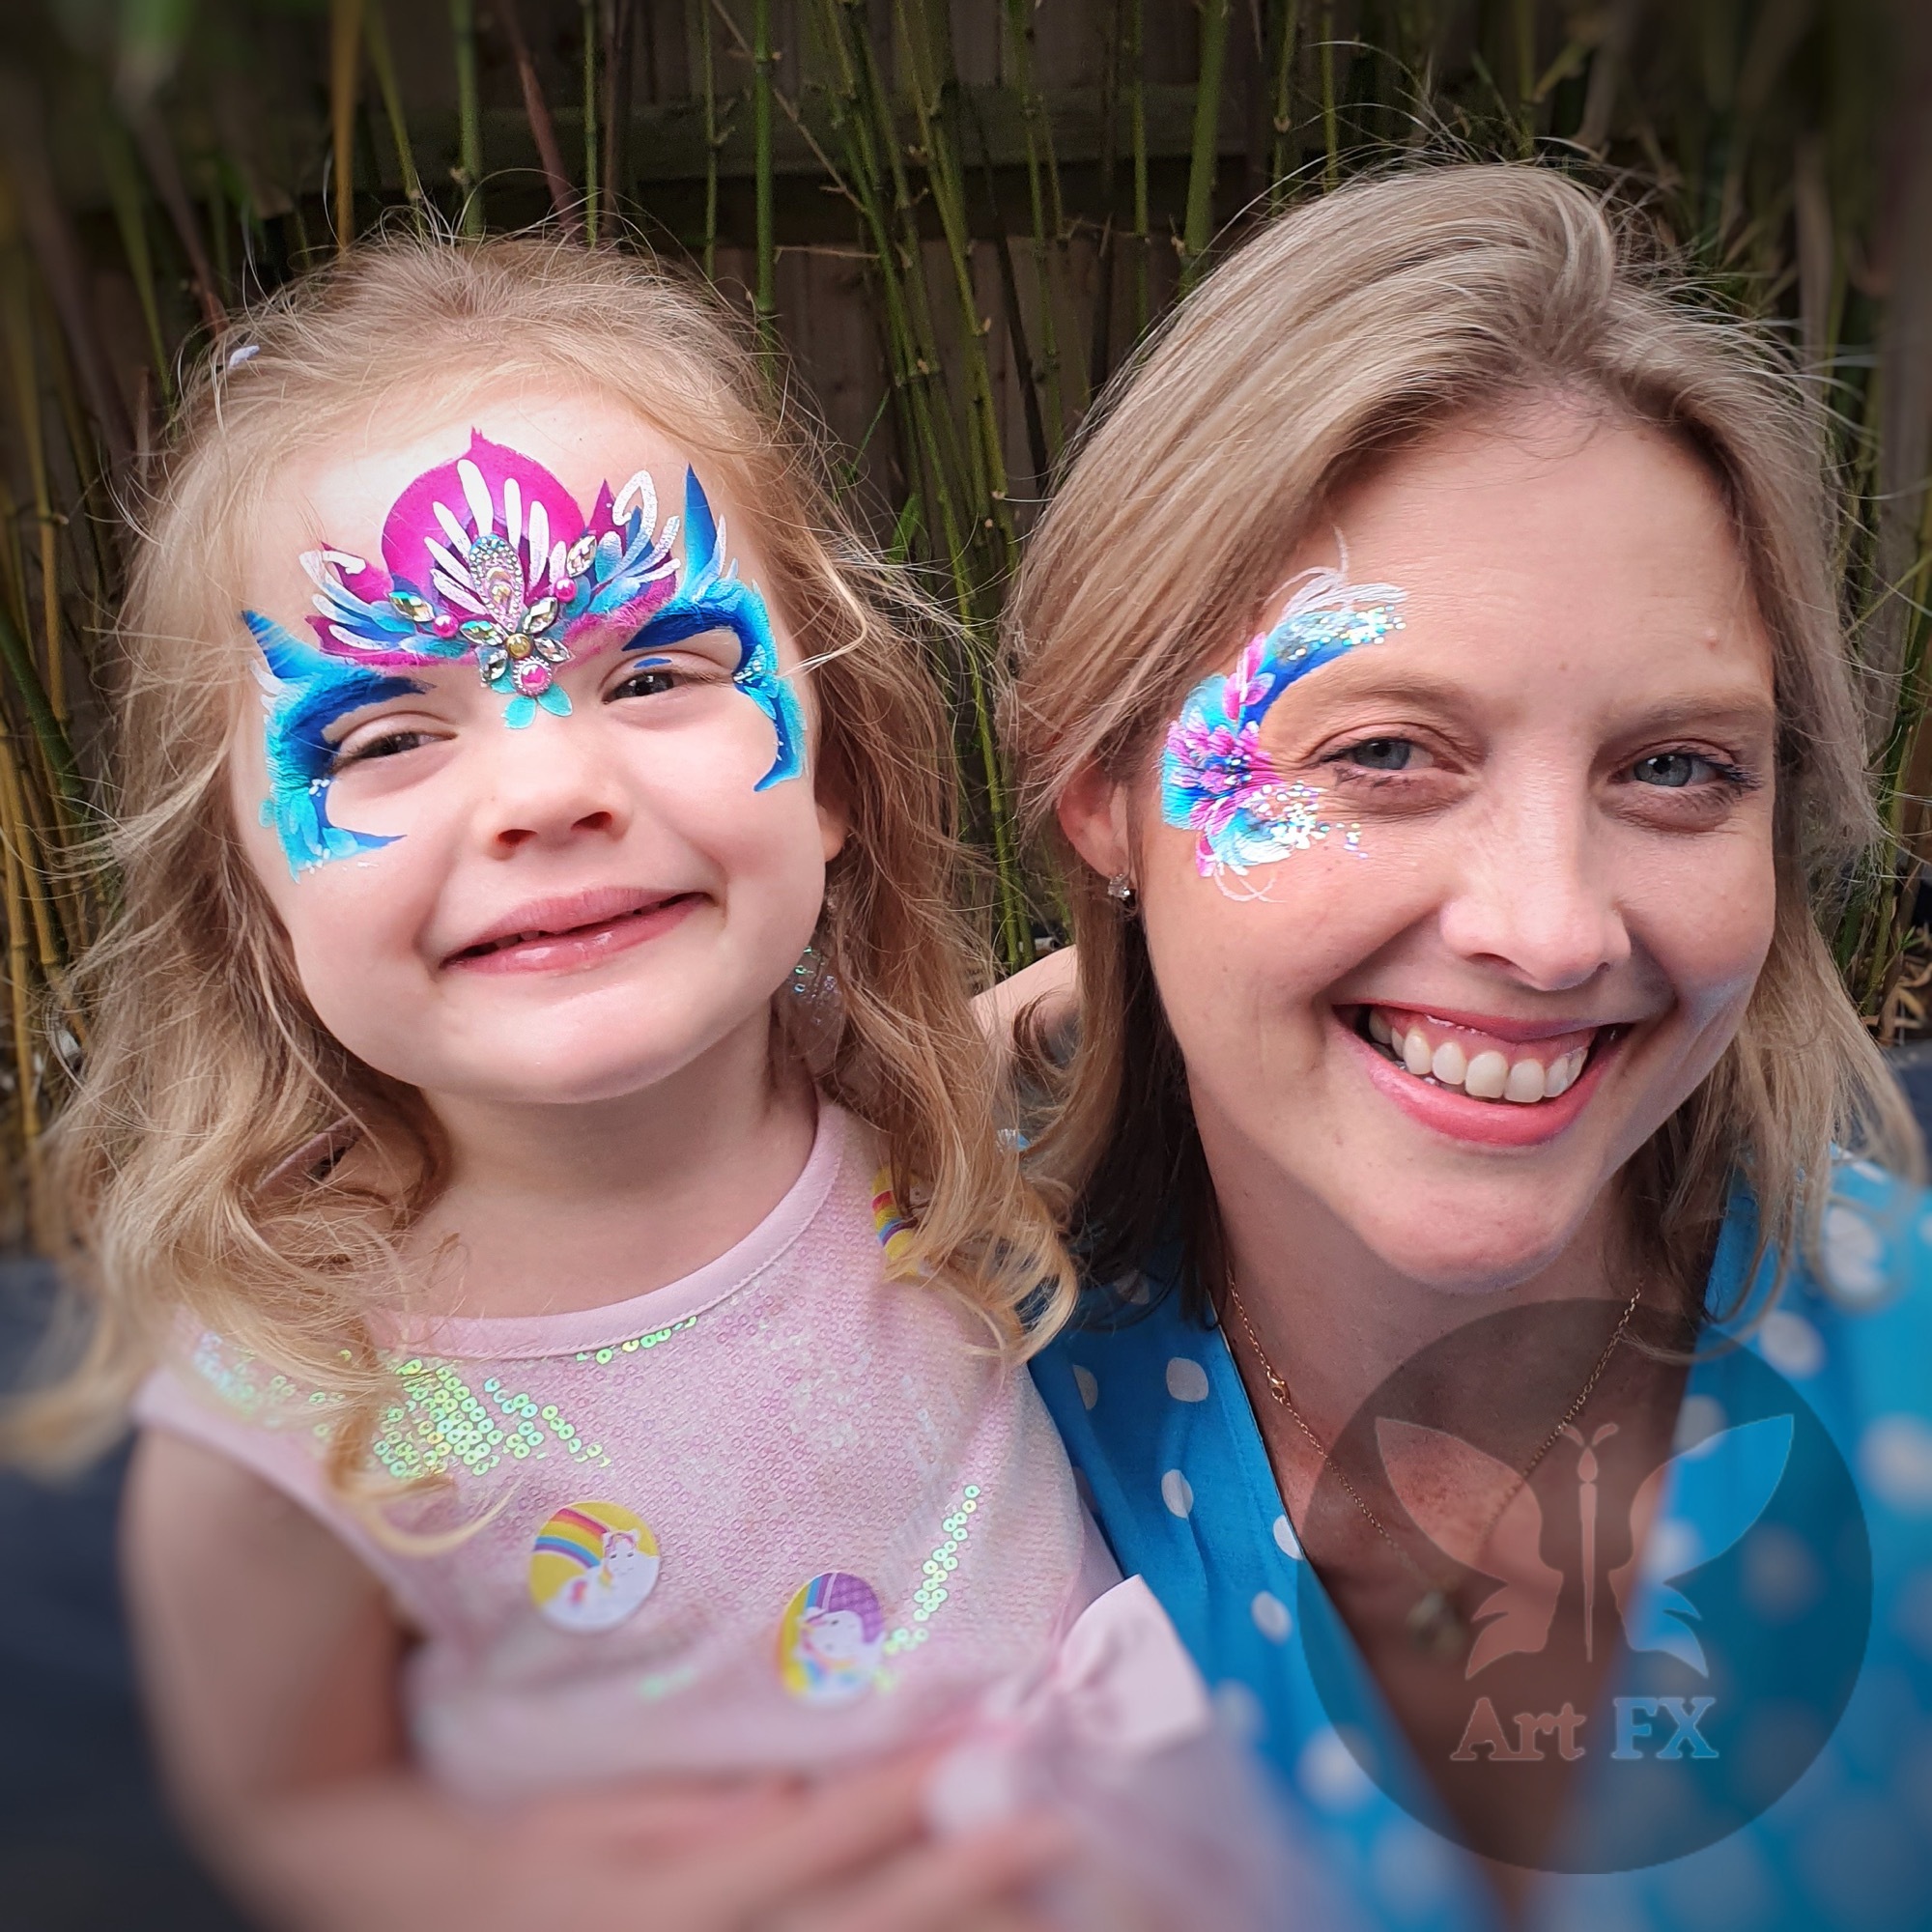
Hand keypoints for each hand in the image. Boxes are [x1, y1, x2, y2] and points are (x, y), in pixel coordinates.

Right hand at [494, 1750, 1071, 1931]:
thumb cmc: (507, 1878)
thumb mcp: (569, 1833)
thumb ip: (678, 1817)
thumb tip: (786, 1795)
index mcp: (668, 1907)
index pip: (812, 1842)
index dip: (903, 1796)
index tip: (984, 1749)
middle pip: (860, 1927)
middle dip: (967, 1882)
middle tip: (1059, 1828)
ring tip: (1050, 1904)